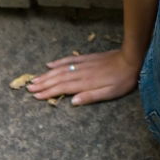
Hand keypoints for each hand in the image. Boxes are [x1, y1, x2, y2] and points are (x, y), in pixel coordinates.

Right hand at [26, 49, 140, 106]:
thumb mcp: (110, 93)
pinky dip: (58, 62)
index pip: (63, 88)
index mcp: (85, 82)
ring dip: (47, 74)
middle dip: (43, 84)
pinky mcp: (87, 58)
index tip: (36, 96)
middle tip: (29, 88)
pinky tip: (50, 64)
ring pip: (61, 69)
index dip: (48, 92)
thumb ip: (91, 96)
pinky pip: (69, 60)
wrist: (131, 58)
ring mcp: (83, 64)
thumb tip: (73, 101)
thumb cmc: (123, 80)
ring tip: (34, 79)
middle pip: (58, 78)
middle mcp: (81, 72)